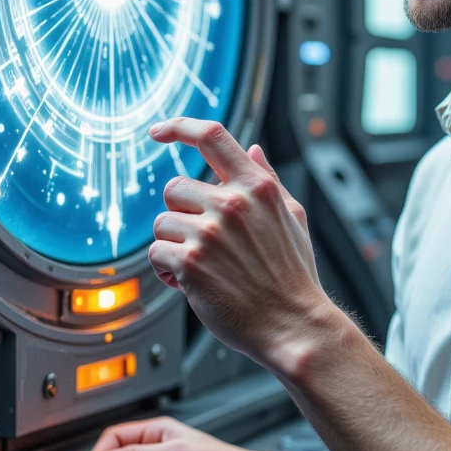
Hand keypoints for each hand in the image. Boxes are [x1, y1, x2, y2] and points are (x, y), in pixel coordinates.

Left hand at [147, 119, 329, 368]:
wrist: (294, 325)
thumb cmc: (293, 276)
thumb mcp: (292, 218)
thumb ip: (268, 180)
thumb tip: (251, 149)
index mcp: (257, 187)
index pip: (212, 135)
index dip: (179, 126)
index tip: (159, 131)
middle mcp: (233, 204)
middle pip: (175, 188)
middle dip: (182, 215)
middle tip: (204, 242)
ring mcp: (210, 233)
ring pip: (162, 224)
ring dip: (174, 245)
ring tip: (202, 266)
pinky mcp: (190, 263)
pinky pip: (156, 254)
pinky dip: (167, 272)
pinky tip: (192, 283)